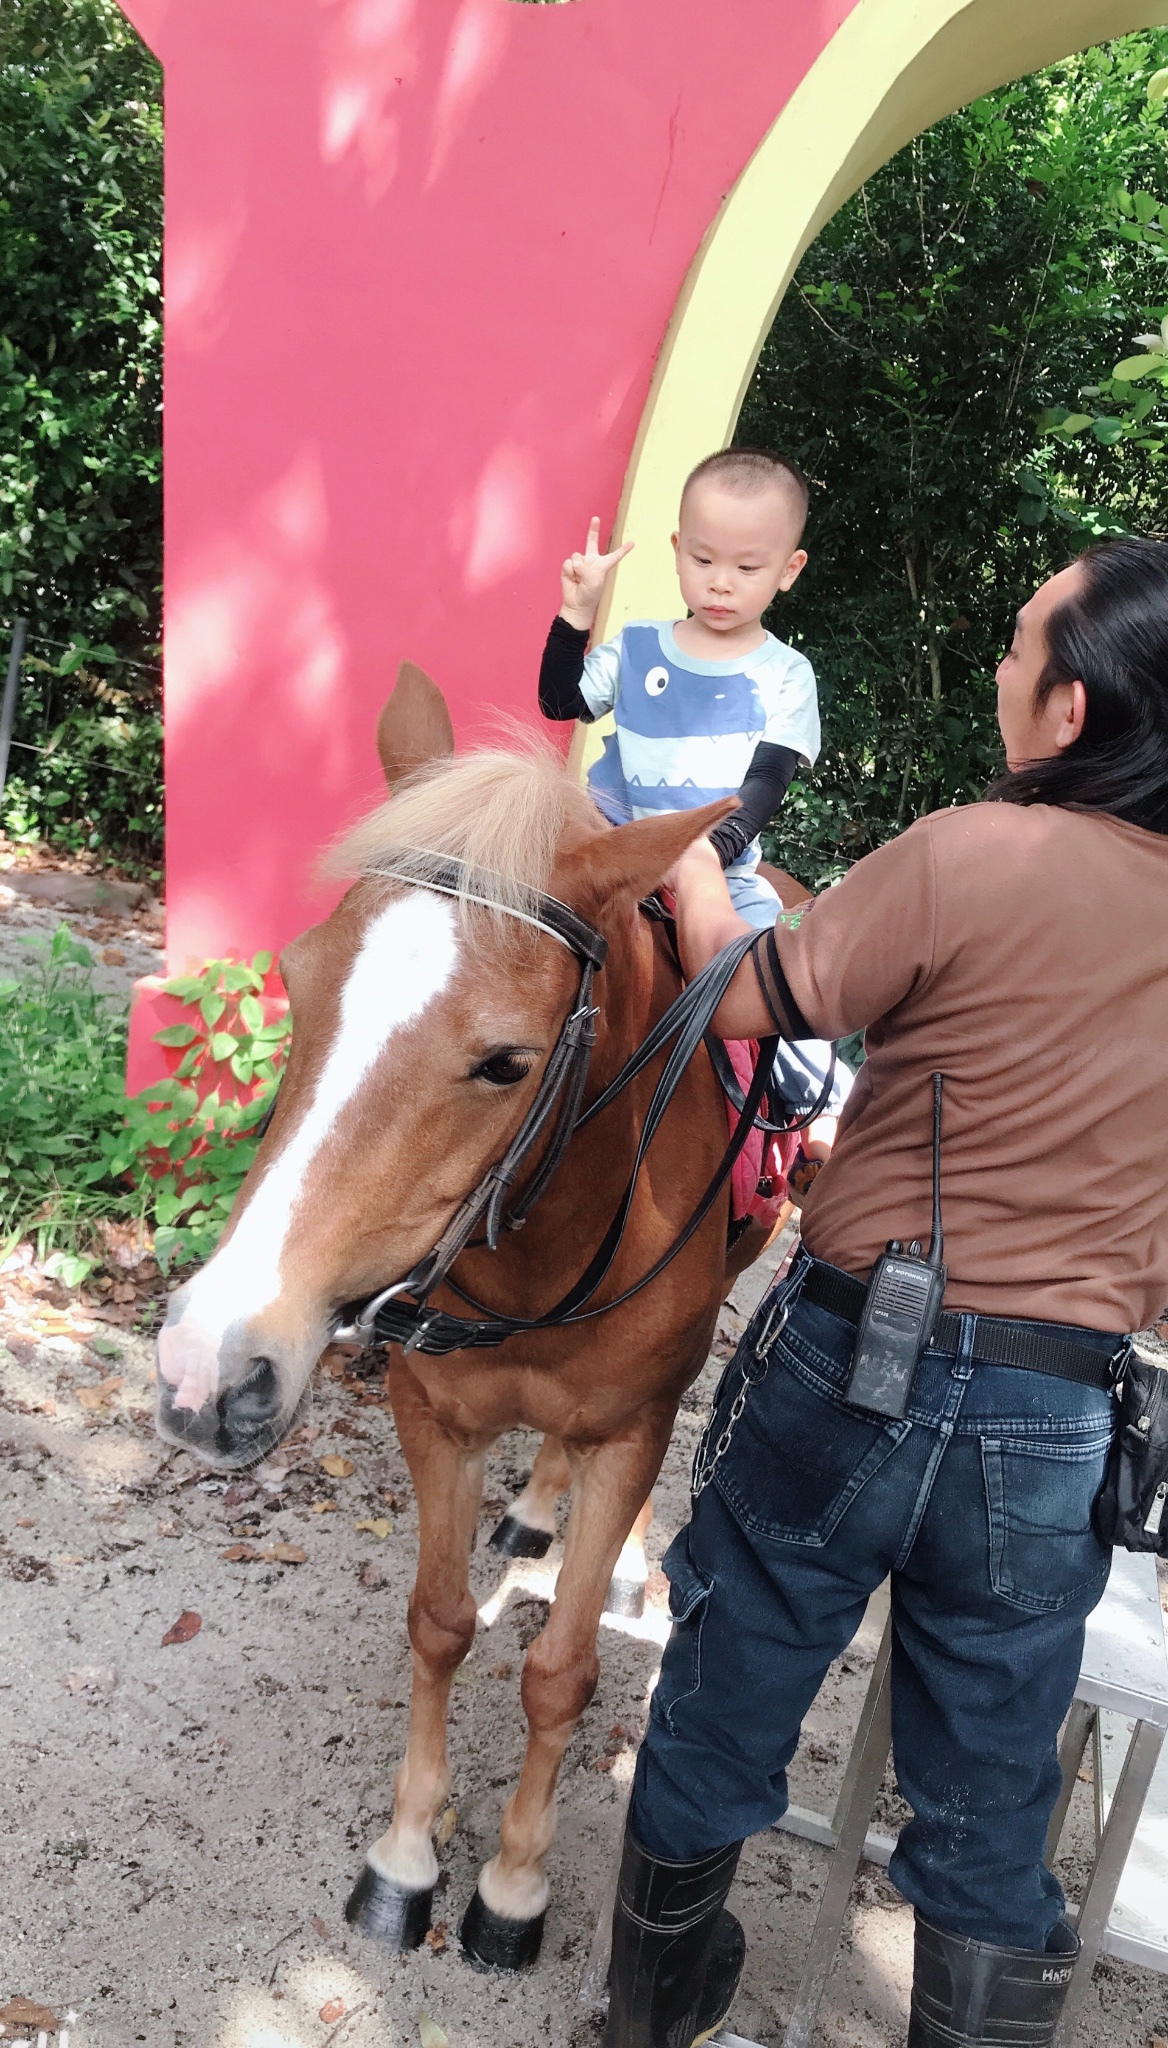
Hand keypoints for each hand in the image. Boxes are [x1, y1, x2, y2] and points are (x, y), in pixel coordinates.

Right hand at [560, 516, 634, 630]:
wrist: (576, 603)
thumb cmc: (590, 595)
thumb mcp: (594, 582)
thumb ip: (587, 570)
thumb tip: (575, 563)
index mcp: (602, 565)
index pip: (615, 556)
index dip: (623, 550)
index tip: (632, 543)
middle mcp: (591, 561)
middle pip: (592, 542)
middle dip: (593, 530)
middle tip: (596, 518)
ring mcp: (579, 563)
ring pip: (577, 556)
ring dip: (578, 569)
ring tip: (579, 579)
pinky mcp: (568, 567)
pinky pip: (568, 563)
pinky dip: (570, 572)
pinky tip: (572, 579)